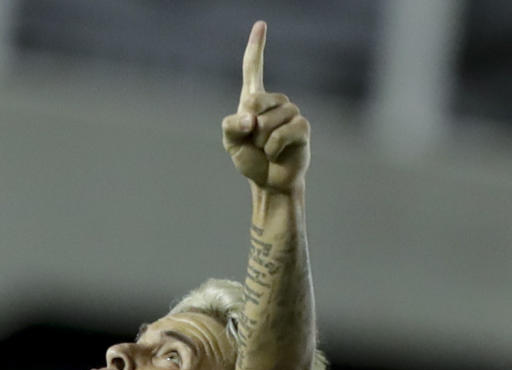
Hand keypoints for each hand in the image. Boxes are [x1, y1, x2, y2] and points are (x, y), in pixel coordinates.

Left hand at [222, 21, 309, 193]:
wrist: (269, 181)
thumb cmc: (250, 159)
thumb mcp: (231, 142)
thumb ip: (231, 125)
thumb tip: (251, 119)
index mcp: (254, 100)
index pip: (253, 68)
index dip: (256, 47)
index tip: (261, 24)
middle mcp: (275, 102)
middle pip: (254, 101)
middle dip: (248, 127)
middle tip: (254, 142)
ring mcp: (291, 113)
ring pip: (268, 121)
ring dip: (261, 140)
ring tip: (266, 149)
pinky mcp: (302, 127)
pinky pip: (283, 132)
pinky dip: (273, 147)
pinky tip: (275, 153)